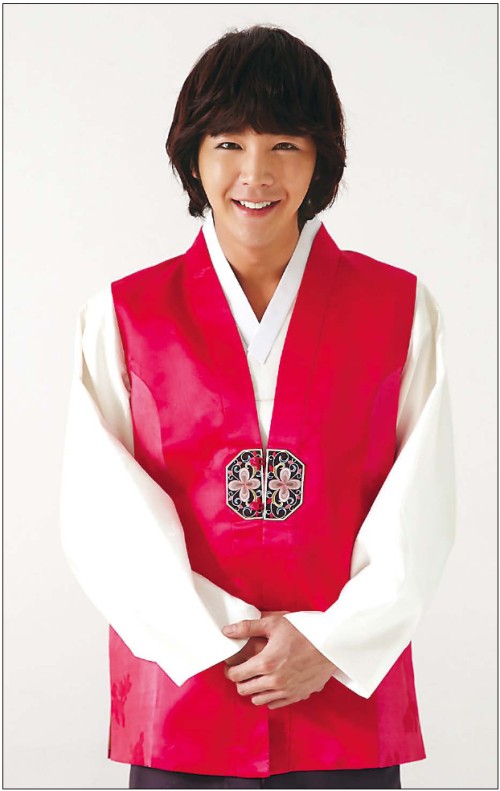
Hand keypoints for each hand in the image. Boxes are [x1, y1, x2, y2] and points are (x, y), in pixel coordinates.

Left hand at [222, 613, 336, 708]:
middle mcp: (274, 681)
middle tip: (242, 672)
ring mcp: (286, 691)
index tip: (231, 666)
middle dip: (240, 681)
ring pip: (258, 700)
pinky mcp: (298, 695)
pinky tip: (271, 685)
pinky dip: (269, 697)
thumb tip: (228, 631)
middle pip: (244, 690)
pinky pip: (275, 704)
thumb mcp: (274, 623)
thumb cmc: (304, 631)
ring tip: (257, 678)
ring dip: (254, 690)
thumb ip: (248, 627)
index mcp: (266, 663)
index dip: (229, 671)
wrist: (330, 643)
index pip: (236, 675)